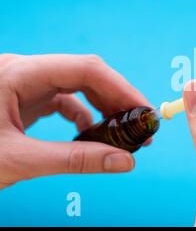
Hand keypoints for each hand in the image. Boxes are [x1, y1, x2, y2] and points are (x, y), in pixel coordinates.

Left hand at [0, 54, 150, 189]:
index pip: (84, 69)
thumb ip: (74, 160)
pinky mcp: (24, 99)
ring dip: (103, 109)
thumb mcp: (17, 161)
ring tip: (123, 134)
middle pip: (85, 75)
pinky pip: (64, 101)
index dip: (121, 88)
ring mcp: (23, 84)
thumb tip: (125, 161)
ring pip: (77, 87)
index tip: (145, 112)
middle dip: (117, 100)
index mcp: (16, 73)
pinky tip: (93, 136)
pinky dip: (84, 118)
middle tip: (141, 128)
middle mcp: (22, 71)